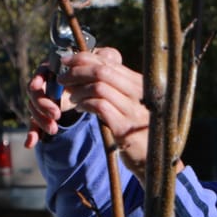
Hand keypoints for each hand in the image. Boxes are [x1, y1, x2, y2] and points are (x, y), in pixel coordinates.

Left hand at [26, 48, 149, 178]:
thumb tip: (88, 68)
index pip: (109, 62)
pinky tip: (79, 108)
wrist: (154, 157)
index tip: (66, 61)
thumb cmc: (138, 128)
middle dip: (76, 72)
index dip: (84, 59)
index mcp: (141, 84)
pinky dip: (84, 104)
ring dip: (78, 90)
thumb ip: (117, 87)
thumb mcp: (131, 103)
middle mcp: (140, 93)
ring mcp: (133, 109)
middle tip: (62, 78)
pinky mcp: (124, 126)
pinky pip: (98, 106)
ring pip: (98, 87)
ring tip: (72, 98)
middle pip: (102, 71)